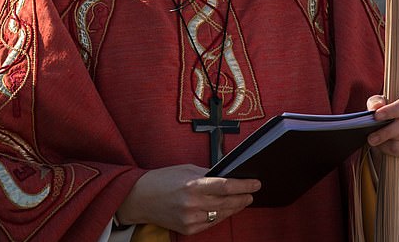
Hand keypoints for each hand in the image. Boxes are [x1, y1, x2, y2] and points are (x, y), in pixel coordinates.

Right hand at [116, 164, 259, 233]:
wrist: (142, 198)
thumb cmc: (164, 179)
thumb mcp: (186, 169)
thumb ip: (207, 174)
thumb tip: (227, 175)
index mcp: (193, 185)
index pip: (226, 186)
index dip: (244, 185)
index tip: (256, 183)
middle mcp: (193, 204)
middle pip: (227, 203)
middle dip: (243, 197)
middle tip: (252, 192)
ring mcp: (191, 219)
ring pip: (221, 215)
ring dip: (235, 208)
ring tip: (243, 200)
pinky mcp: (188, 229)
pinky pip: (211, 223)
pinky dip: (220, 216)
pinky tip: (227, 210)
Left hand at [366, 92, 398, 165]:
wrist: (389, 129)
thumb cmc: (386, 111)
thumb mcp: (379, 103)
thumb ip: (376, 102)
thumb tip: (376, 107)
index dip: (392, 110)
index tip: (376, 116)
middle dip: (386, 131)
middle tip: (371, 136)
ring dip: (385, 140)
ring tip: (372, 139)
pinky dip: (388, 149)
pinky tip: (381, 145)